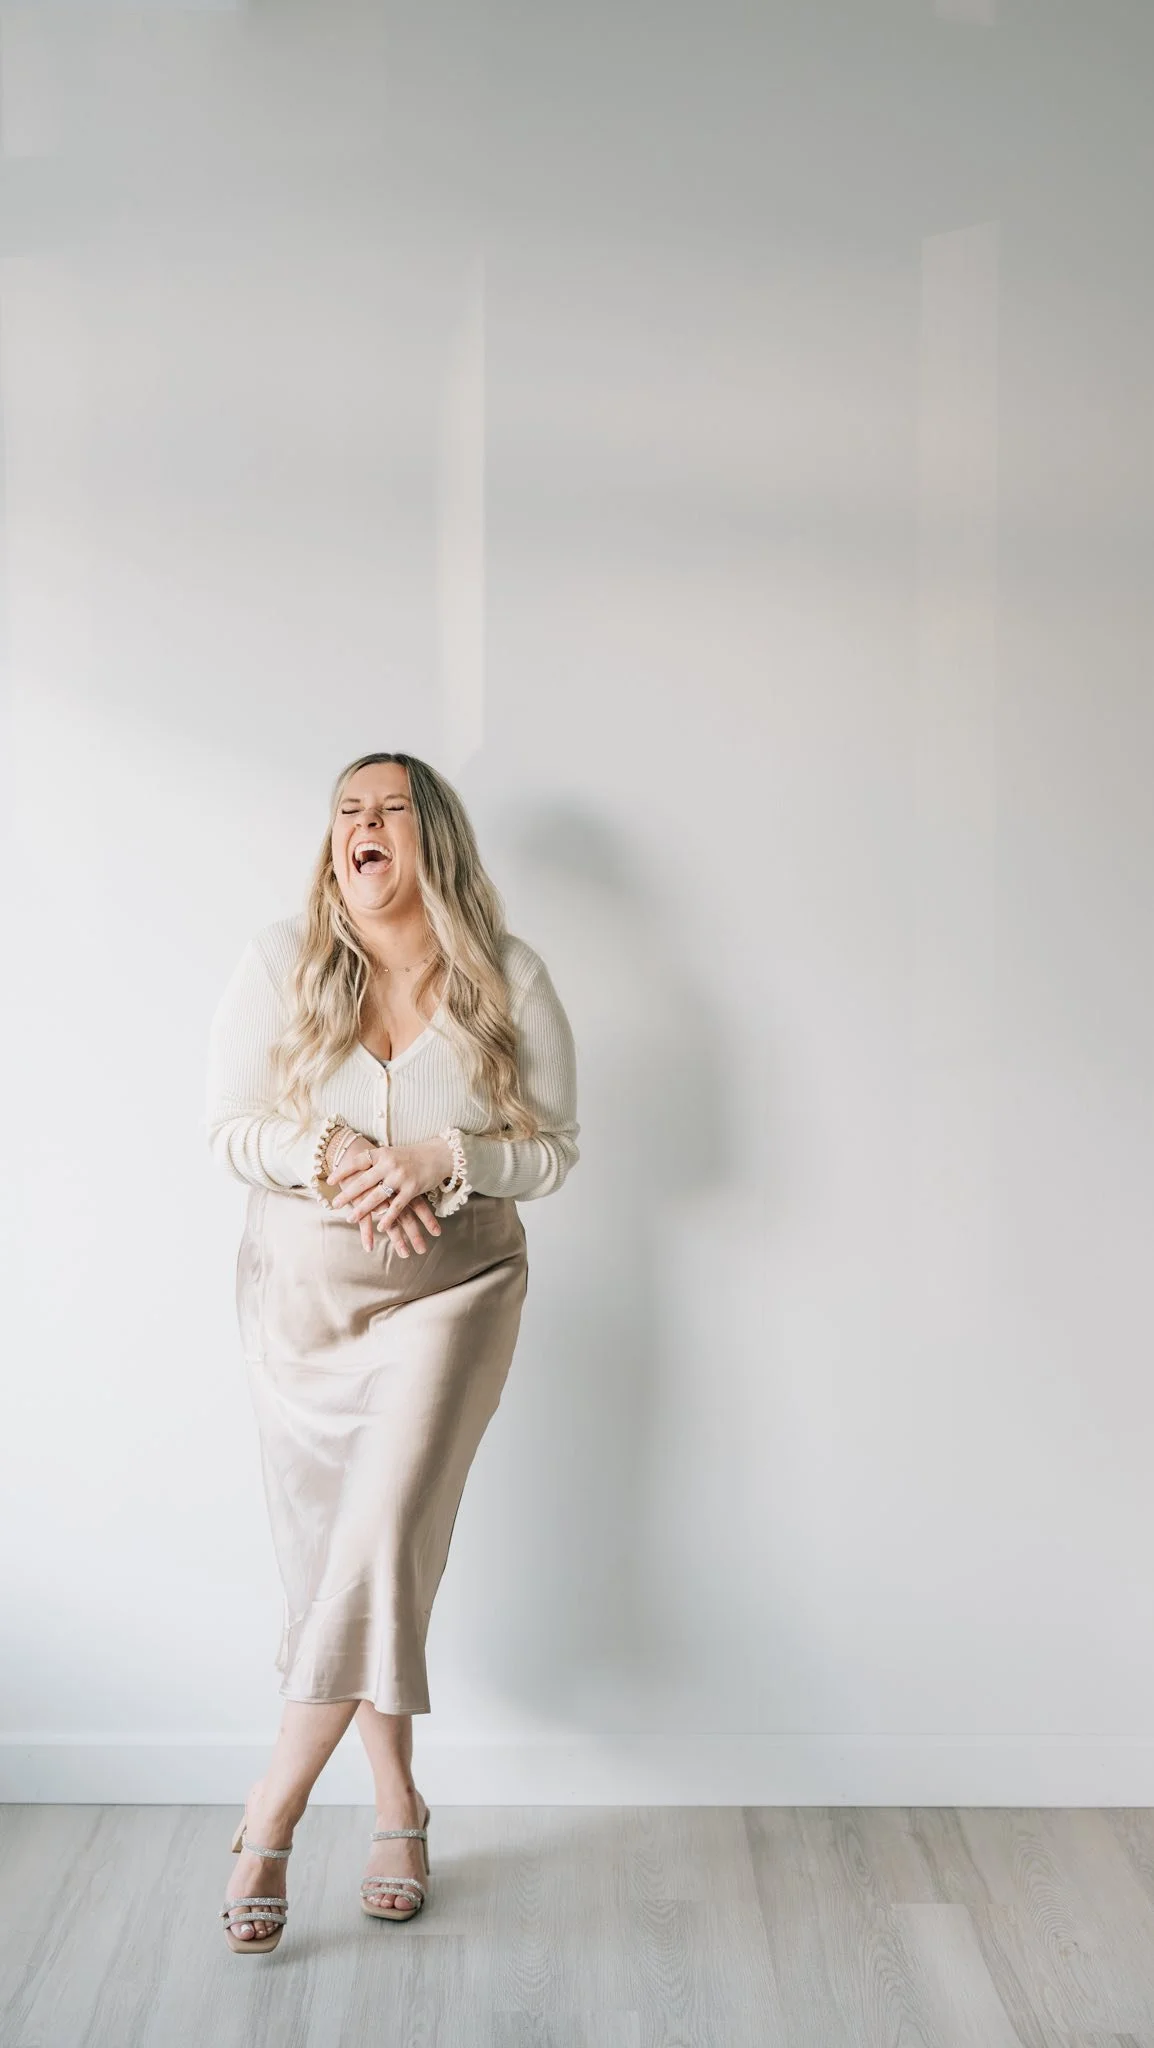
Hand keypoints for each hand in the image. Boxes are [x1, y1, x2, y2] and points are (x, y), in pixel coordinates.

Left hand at [328, 1138, 453, 1256]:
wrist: (439, 1154)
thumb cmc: (412, 1156)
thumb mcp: (392, 1153)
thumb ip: (376, 1161)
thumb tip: (355, 1167)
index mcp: (382, 1154)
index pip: (358, 1162)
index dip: (343, 1171)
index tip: (329, 1181)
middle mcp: (389, 1164)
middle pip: (364, 1181)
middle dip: (348, 1194)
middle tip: (335, 1204)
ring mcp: (401, 1177)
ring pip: (377, 1196)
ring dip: (363, 1209)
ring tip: (351, 1218)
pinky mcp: (412, 1189)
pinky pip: (397, 1206)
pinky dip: (387, 1218)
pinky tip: (379, 1227)